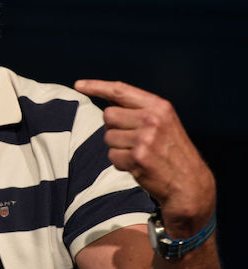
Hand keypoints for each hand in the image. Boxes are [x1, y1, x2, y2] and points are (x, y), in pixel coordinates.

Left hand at [74, 79, 215, 236]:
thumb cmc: (171, 151)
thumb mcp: (162, 122)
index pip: (120, 90)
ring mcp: (145, 138)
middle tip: (133, 140)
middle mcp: (152, 119)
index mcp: (159, 106)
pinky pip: (112, 156)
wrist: (190, 184)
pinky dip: (120, 163)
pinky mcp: (138, 157)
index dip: (96, 86)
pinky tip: (138, 165)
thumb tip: (107, 100)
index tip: (79, 85)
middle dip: (114, 128)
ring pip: (108, 137)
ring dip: (117, 148)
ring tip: (139, 154)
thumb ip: (137, 110)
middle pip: (108, 115)